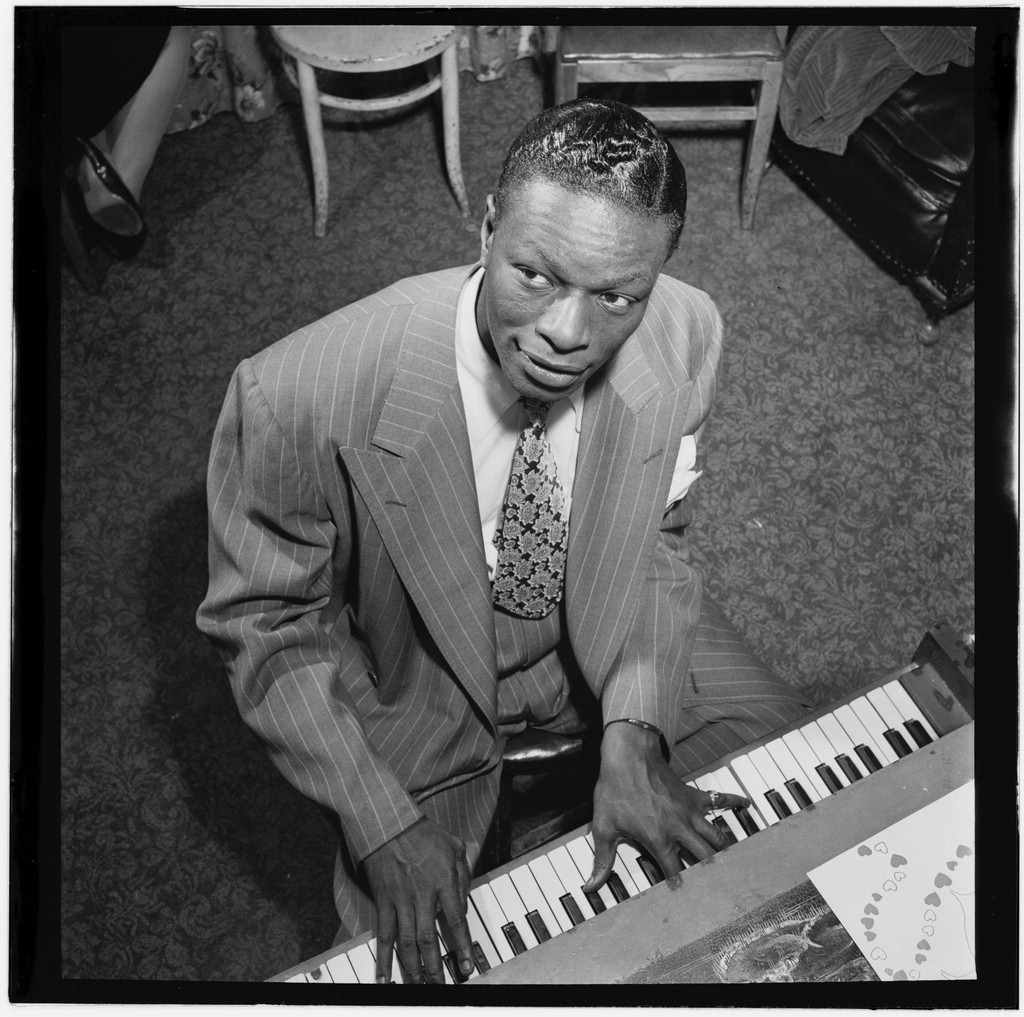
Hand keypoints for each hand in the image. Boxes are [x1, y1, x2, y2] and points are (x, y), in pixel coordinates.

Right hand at [362, 817, 474, 983]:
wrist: (388, 822)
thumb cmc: (424, 832)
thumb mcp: (455, 846)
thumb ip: (464, 874)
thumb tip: (464, 903)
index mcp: (444, 880)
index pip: (457, 921)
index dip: (462, 947)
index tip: (466, 967)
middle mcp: (423, 894)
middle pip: (429, 939)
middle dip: (435, 968)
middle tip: (440, 987)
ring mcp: (400, 900)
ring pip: (407, 943)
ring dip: (413, 969)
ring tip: (419, 987)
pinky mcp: (383, 901)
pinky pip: (384, 934)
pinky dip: (384, 958)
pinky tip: (384, 977)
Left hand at [583, 721, 748, 892]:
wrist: (629, 754)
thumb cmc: (615, 788)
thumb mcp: (604, 826)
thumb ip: (602, 859)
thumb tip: (591, 885)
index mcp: (658, 838)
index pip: (672, 869)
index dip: (677, 883)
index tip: (683, 895)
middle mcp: (679, 827)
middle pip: (703, 856)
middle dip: (712, 873)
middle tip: (721, 886)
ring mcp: (690, 810)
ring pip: (716, 835)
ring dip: (725, 850)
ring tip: (736, 864)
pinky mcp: (693, 794)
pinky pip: (719, 799)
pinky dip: (734, 801)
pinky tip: (747, 805)